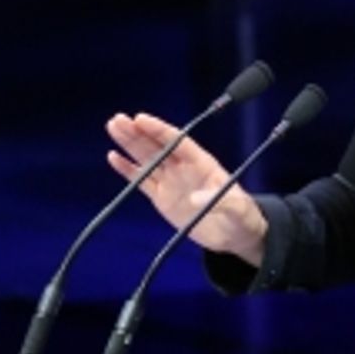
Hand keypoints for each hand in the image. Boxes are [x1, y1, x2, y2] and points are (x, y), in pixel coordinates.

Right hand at [106, 112, 267, 263]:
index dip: (159, 130)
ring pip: (147, 159)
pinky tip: (113, 157)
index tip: (140, 118)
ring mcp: (171, 181)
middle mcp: (183, 168)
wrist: (234, 235)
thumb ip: (220, 200)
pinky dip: (128, 170)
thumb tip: (195, 198)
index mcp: (202, 162)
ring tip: (113, 127)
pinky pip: (142, 181)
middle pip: (157, 146)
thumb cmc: (241, 216)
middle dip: (137, 133)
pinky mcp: (162, 198)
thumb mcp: (238, 208)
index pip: (177, 141)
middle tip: (118, 120)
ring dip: (130, 144)